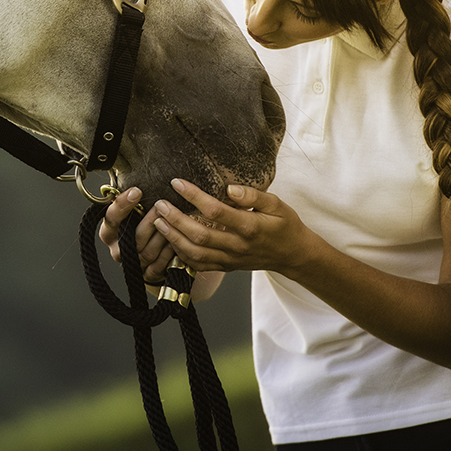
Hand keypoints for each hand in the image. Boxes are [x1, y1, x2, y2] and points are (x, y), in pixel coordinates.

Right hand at [99, 187, 176, 283]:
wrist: (149, 253)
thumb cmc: (140, 225)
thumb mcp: (132, 211)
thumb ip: (132, 199)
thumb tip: (137, 176)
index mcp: (109, 232)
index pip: (111, 218)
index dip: (122, 205)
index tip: (137, 191)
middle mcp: (118, 249)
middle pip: (131, 238)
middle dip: (148, 222)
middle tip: (161, 206)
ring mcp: (132, 264)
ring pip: (146, 252)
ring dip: (161, 237)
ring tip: (172, 222)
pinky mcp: (147, 275)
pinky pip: (158, 266)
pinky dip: (169, 254)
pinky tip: (177, 242)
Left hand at [150, 179, 319, 275]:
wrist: (293, 255)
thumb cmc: (285, 226)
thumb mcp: (277, 205)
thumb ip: (254, 196)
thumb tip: (230, 188)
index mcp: (250, 227)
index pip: (216, 211)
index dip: (194, 196)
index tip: (177, 183)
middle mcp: (237, 246)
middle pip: (199, 235)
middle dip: (175, 219)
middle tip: (159, 204)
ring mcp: (230, 259)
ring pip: (195, 253)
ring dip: (173, 238)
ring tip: (158, 222)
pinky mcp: (226, 267)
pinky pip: (199, 265)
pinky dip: (181, 255)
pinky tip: (170, 242)